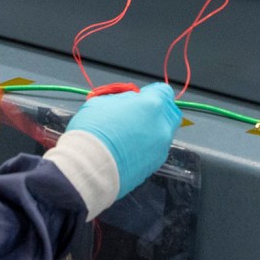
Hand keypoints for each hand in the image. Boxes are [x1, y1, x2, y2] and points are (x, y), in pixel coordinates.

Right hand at [64, 84, 182, 197]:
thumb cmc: (93, 132)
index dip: (150, 93)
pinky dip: (145, 149)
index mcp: (152, 106)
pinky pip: (154, 153)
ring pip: (163, 135)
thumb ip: (124, 99)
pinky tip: (126, 151)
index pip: (164, 92)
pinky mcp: (153, 168)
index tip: (139, 97)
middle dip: (158, 112)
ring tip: (127, 136)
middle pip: (170, 114)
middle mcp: (162, 127)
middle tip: (138, 114)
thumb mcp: (103, 101)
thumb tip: (131, 102)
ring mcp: (160, 150)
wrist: (89, 167)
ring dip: (151, 132)